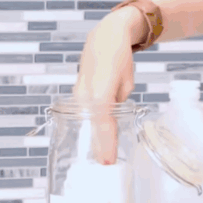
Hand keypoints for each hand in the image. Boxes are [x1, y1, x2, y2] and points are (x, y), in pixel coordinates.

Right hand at [72, 11, 138, 164]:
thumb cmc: (119, 56)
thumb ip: (120, 102)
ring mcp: (78, 93)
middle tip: (106, 166)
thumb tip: (114, 120)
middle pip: (92, 125)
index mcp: (101, 88)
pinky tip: (94, 142)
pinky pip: (82, 115)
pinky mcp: (76, 94)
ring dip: (93, 139)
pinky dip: (88, 128)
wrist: (104, 36)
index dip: (105, 142)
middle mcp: (85, 93)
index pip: (103, 120)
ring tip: (101, 161)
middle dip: (98, 146)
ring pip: (85, 121)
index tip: (108, 160)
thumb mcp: (127, 81)